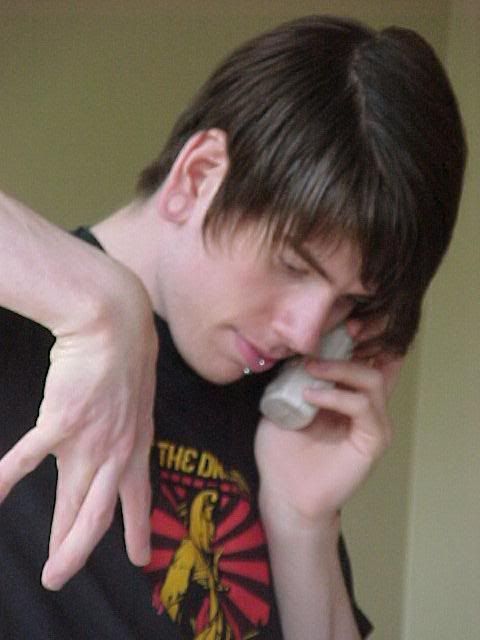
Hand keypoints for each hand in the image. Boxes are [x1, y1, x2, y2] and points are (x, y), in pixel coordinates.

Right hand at [0, 282, 157, 589]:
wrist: (116, 326)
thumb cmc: (125, 360)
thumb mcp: (137, 402)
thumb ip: (125, 429)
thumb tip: (111, 443)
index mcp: (136, 445)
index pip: (138, 497)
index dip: (139, 530)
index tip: (140, 558)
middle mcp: (117, 451)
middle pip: (100, 514)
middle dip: (82, 550)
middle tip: (61, 577)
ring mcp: (92, 440)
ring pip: (75, 504)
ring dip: (62, 540)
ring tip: (51, 572)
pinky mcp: (64, 421)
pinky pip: (30, 457)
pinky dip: (8, 476)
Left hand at [255, 324, 401, 527]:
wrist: (283, 493)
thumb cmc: (282, 452)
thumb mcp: (283, 404)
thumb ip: (294, 378)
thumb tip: (293, 346)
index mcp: (347, 395)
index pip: (363, 357)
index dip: (355, 336)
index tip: (334, 318)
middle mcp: (365, 406)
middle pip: (376, 360)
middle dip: (355, 342)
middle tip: (329, 333)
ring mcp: (373, 423)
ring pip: (373, 379)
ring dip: (341, 368)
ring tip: (310, 368)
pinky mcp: (373, 441)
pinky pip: (364, 407)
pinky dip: (338, 396)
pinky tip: (311, 395)